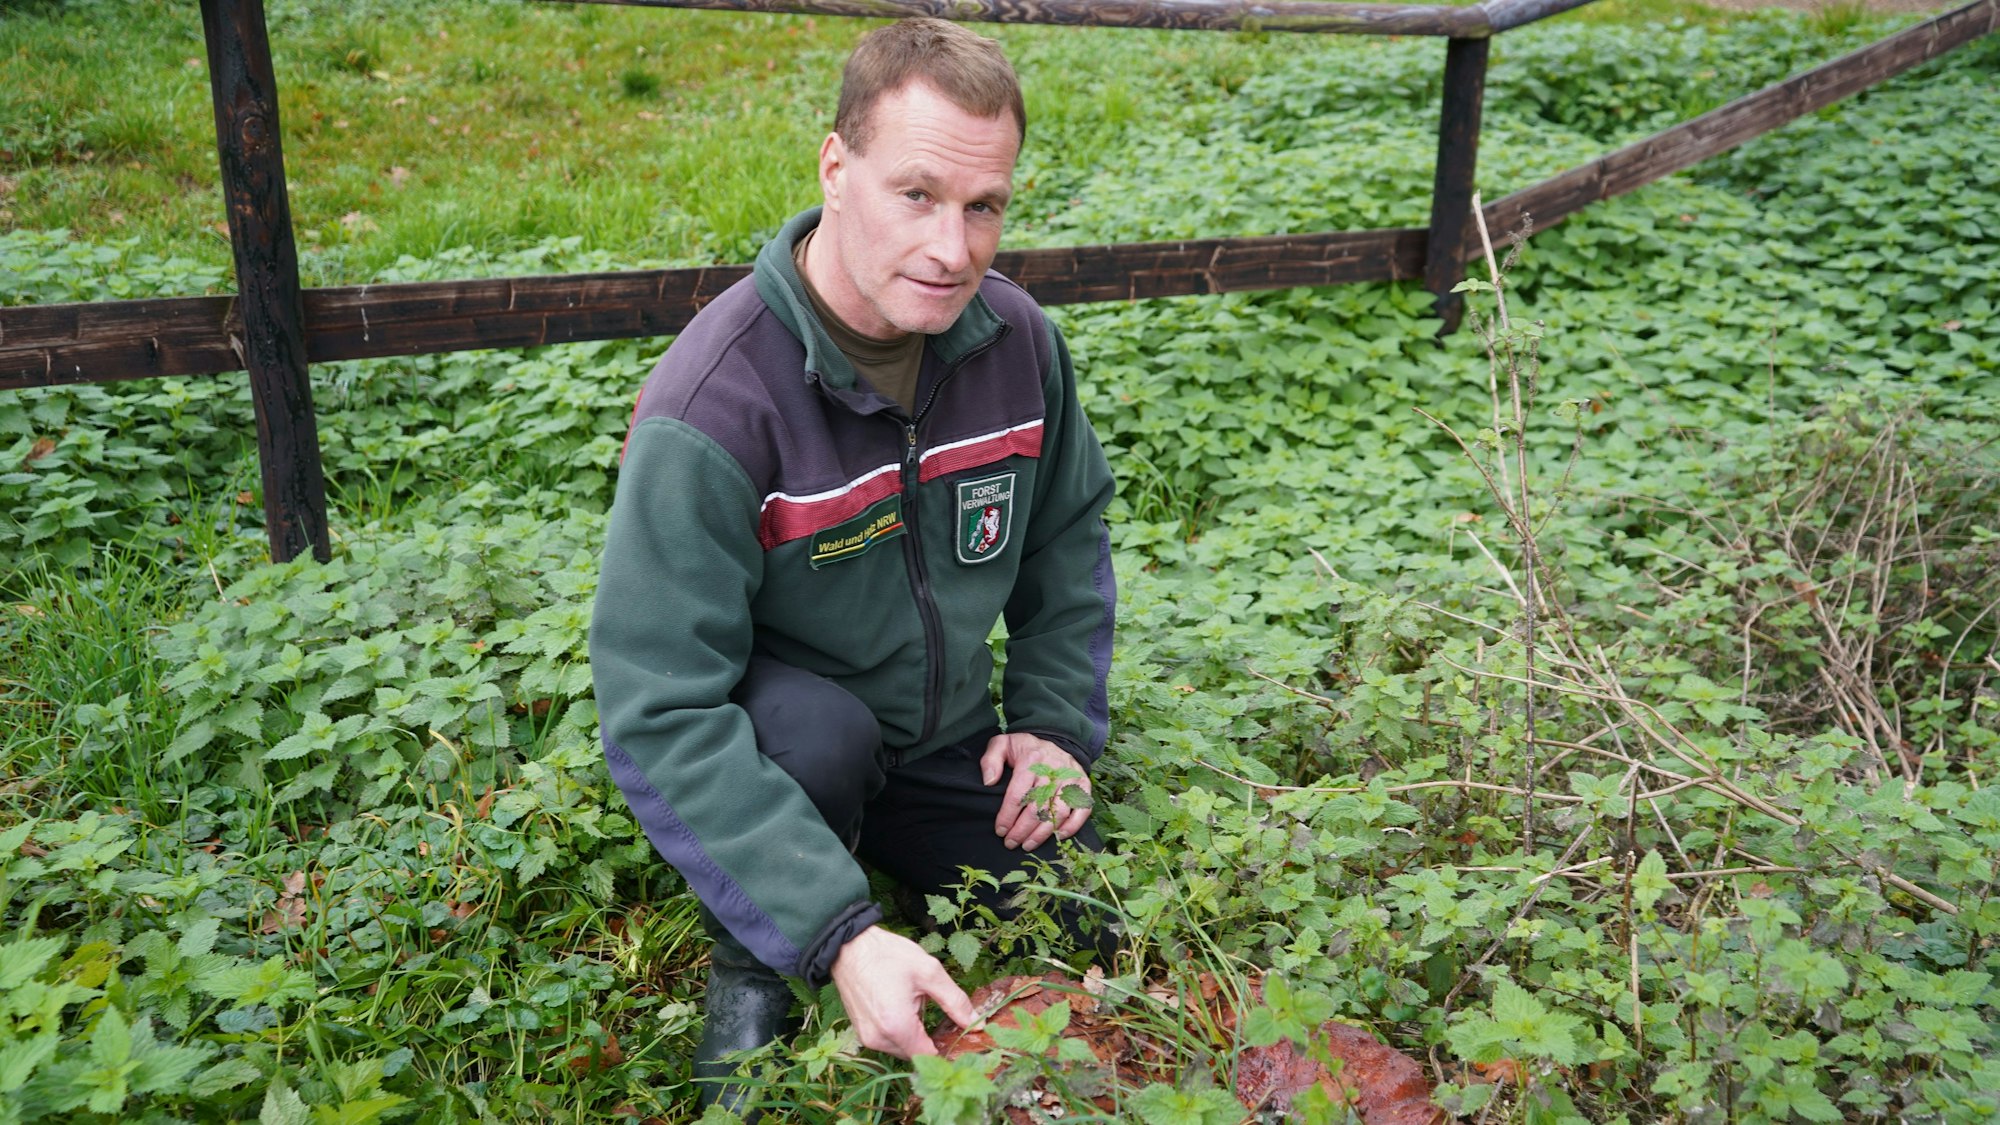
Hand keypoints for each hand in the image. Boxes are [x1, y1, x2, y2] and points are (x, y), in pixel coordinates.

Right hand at [830, 925, 977, 1058]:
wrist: (849, 946)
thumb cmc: (888, 955)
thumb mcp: (929, 972)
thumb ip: (955, 1000)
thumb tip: (975, 1023)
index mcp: (898, 1027)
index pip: (930, 1056)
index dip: (947, 1046)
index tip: (957, 1033)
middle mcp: (879, 1039)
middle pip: (916, 1054)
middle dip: (930, 1038)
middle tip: (938, 1012)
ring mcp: (867, 1038)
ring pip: (901, 1048)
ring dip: (914, 1034)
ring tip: (917, 1003)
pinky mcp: (861, 1032)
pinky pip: (887, 1040)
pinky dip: (899, 1030)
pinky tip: (902, 1005)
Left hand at [980, 732, 1091, 851]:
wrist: (1054, 739)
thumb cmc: (1025, 748)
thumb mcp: (1003, 745)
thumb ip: (990, 761)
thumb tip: (988, 782)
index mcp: (1031, 760)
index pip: (1018, 795)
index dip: (1008, 817)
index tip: (1000, 831)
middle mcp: (1053, 770)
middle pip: (1037, 808)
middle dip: (1022, 830)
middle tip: (1011, 843)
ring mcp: (1070, 778)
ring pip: (1058, 812)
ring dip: (1043, 833)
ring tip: (1028, 845)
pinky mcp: (1083, 784)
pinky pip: (1082, 809)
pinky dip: (1072, 826)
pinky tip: (1058, 836)